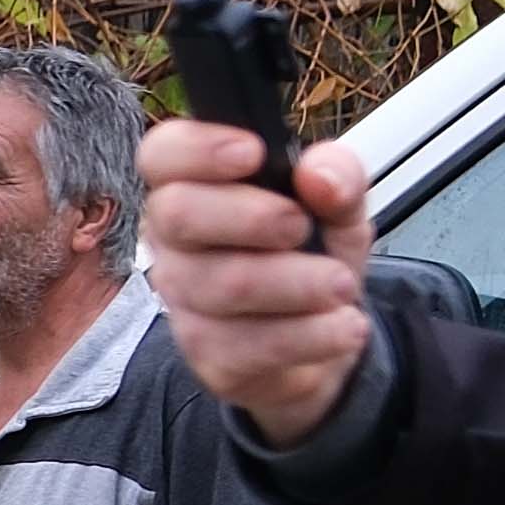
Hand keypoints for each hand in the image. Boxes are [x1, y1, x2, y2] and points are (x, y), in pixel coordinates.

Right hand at [138, 118, 380, 445]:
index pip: (161, 155)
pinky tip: (341, 325)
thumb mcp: (339, 206)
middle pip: (179, 215)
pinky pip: (254, 344)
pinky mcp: (208, 356)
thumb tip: (318, 173)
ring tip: (343, 285)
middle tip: (299, 226)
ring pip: (225, 285)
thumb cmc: (312, 255)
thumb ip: (338, 176)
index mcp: (194, 188)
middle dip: (252, 216)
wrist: (323, 333)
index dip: (197, 149)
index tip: (253, 152)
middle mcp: (174, 243)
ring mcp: (185, 302)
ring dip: (299, 283)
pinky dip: (315, 334)